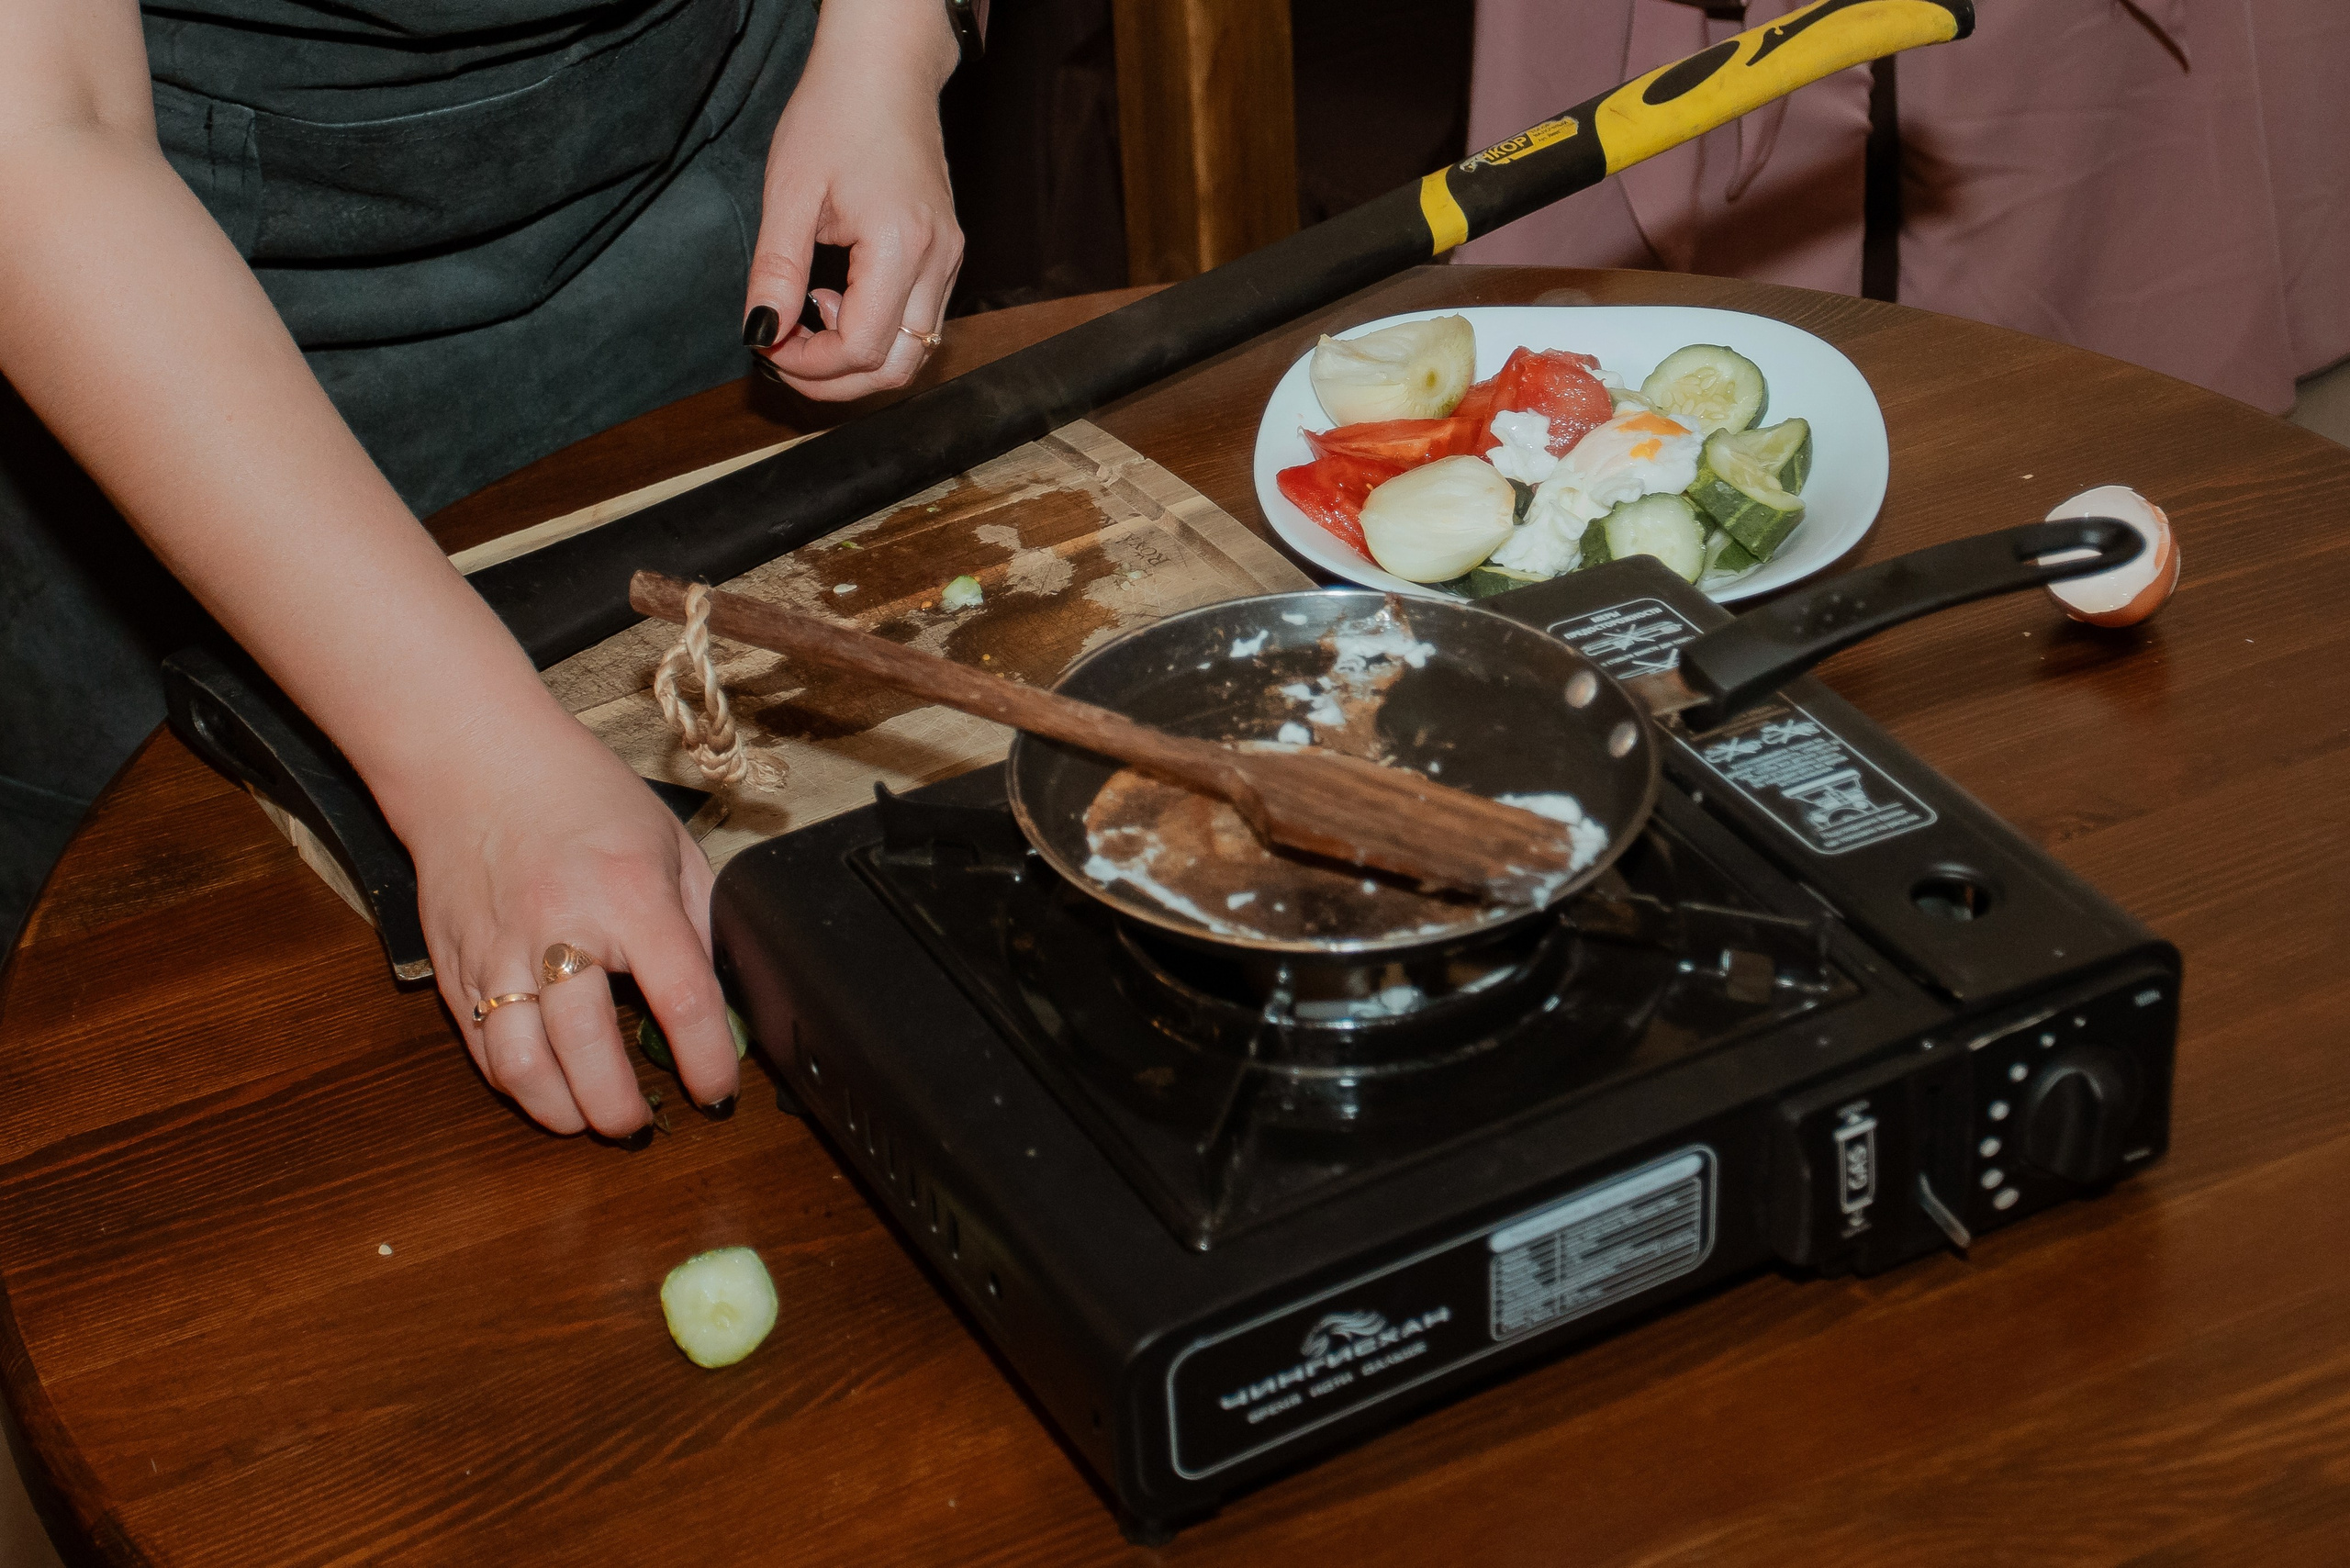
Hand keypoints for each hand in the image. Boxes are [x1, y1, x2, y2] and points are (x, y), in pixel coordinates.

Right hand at [404, 723, 741, 1137]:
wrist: (473, 759)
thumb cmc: (579, 794)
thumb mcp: (667, 842)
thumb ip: (696, 919)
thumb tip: (723, 994)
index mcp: (628, 894)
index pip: (681, 998)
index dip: (707, 1060)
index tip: (719, 1090)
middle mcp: (559, 927)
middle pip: (587, 1048)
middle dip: (620, 1109)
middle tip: (644, 1124)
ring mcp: (497, 950)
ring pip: (521, 1064)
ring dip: (561, 1111)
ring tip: (591, 1119)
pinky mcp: (453, 964)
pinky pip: (482, 1046)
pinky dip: (516, 1082)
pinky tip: (545, 1087)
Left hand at [743, 0, 963, 401]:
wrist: (885, 68)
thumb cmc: (836, 114)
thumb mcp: (790, 193)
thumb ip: (775, 272)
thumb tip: (762, 334)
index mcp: (900, 247)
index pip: (861, 348)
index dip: (810, 365)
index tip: (767, 346)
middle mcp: (938, 262)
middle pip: (897, 368)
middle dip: (836, 381)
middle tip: (783, 359)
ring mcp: (949, 261)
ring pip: (912, 353)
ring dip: (856, 361)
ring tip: (809, 324)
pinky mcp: (946, 256)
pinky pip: (918, 324)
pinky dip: (875, 335)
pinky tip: (838, 300)